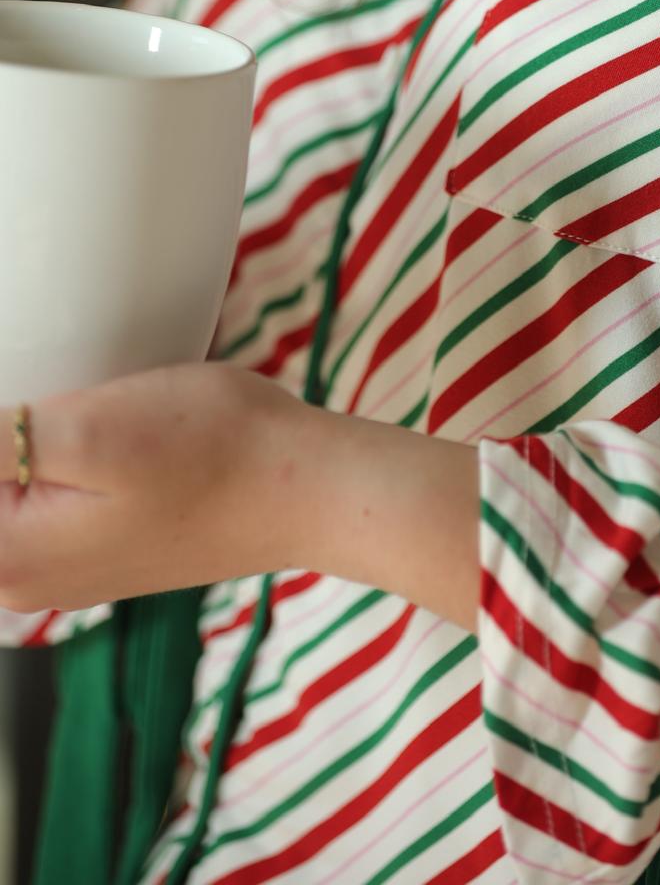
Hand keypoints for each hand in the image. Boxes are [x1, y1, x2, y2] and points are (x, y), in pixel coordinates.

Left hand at [0, 363, 307, 613]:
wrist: (309, 486)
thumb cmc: (217, 451)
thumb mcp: (89, 428)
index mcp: (5, 558)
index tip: (21, 407)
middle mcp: (20, 580)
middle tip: (51, 397)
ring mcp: (59, 569)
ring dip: (7, 444)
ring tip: (53, 397)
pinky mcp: (94, 546)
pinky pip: (25, 502)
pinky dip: (26, 460)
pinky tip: (58, 420)